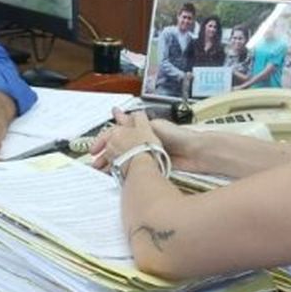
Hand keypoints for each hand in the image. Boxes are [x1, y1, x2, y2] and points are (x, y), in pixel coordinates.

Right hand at [92, 111, 207, 172]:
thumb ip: (137, 124)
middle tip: (96, 163)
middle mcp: (142, 141)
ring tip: (103, 170)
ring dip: (112, 164)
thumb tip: (120, 116)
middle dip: (106, 154)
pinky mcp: (152, 166)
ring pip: (123, 158)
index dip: (104, 140)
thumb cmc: (179, 137)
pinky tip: (117, 175)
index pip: (116, 133)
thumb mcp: (155, 126)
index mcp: (142, 129)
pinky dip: (124, 171)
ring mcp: (146, 154)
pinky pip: (133, 168)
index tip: (95, 149)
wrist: (196, 152)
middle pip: (118, 147)